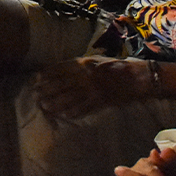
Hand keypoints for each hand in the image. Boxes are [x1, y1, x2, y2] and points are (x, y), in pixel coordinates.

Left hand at [33, 57, 148, 122]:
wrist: (139, 77)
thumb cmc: (118, 66)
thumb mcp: (98, 60)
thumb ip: (82, 64)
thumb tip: (66, 68)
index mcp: (85, 63)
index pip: (61, 68)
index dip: (47, 74)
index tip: (36, 78)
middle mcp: (87, 76)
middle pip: (62, 83)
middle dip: (47, 89)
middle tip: (35, 94)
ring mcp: (94, 89)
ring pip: (70, 97)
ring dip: (56, 102)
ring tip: (45, 105)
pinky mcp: (102, 101)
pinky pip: (85, 108)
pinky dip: (75, 112)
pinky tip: (65, 115)